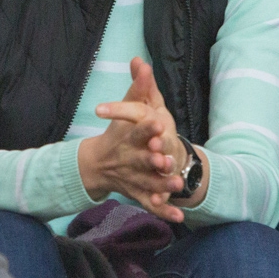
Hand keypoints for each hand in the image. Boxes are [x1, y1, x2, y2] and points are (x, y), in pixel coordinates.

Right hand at [77, 58, 185, 222]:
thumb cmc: (118, 134)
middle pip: (141, 160)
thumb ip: (137, 87)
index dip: (145, 128)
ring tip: (178, 186)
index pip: (135, 130)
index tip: (157, 122)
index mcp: (126, 137)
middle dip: (153, 161)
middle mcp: (128, 158)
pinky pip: (151, 204)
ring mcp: (133, 178)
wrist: (98, 165)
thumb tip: (140, 60)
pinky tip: (179, 217)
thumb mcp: (125, 108)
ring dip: (162, 186)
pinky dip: (164, 212)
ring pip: (148, 183)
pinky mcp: (139, 194)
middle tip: (167, 161)